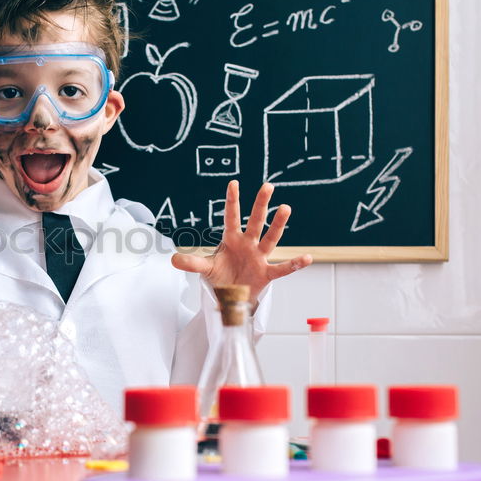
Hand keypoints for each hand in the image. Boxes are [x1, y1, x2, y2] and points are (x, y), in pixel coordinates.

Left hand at [171, 180, 311, 304]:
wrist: (231, 297)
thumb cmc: (220, 277)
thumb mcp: (205, 269)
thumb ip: (192, 263)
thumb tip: (173, 259)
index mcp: (232, 240)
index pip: (231, 217)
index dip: (232, 202)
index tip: (233, 183)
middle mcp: (248, 244)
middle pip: (255, 221)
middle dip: (260, 205)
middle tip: (267, 186)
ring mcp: (259, 258)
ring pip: (270, 238)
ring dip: (278, 224)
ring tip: (286, 207)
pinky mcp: (266, 274)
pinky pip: (283, 268)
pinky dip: (295, 264)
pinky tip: (307, 257)